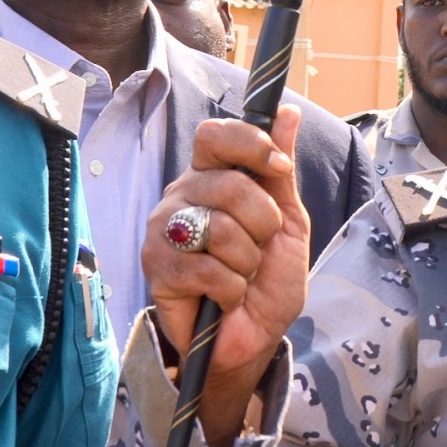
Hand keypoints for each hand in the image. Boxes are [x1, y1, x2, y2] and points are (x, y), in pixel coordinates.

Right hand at [142, 105, 310, 446]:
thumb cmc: (267, 277)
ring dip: (248, 260)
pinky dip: (232, 287)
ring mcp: (165, 230)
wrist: (253, 334)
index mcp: (212, 177)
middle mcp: (183, 195)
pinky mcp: (157, 267)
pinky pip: (208, 268)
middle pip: (229, 183)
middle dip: (263, 223)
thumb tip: (288, 112)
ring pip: (220, 227)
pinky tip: (225, 295)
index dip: (251, 145)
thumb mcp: (288, 220)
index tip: (279, 168)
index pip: (216, 136)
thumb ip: (280, 169)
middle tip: (259, 246)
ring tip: (241, 274)